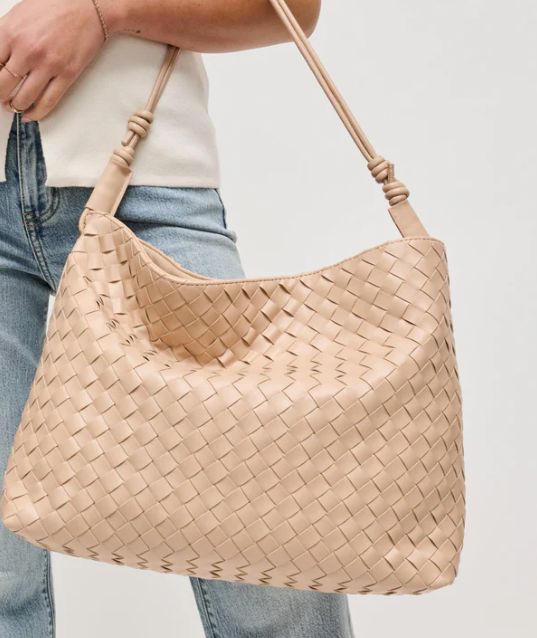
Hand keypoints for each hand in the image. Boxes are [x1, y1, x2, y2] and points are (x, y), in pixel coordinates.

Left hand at [0, 0, 109, 120]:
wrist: (87, 7)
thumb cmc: (54, 6)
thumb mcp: (19, 15)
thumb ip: (4, 36)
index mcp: (10, 32)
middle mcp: (27, 50)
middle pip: (2, 86)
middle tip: (0, 98)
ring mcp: (48, 65)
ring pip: (23, 98)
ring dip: (15, 106)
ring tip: (13, 106)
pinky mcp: (66, 75)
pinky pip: (47, 102)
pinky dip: (36, 113)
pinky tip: (30, 116)